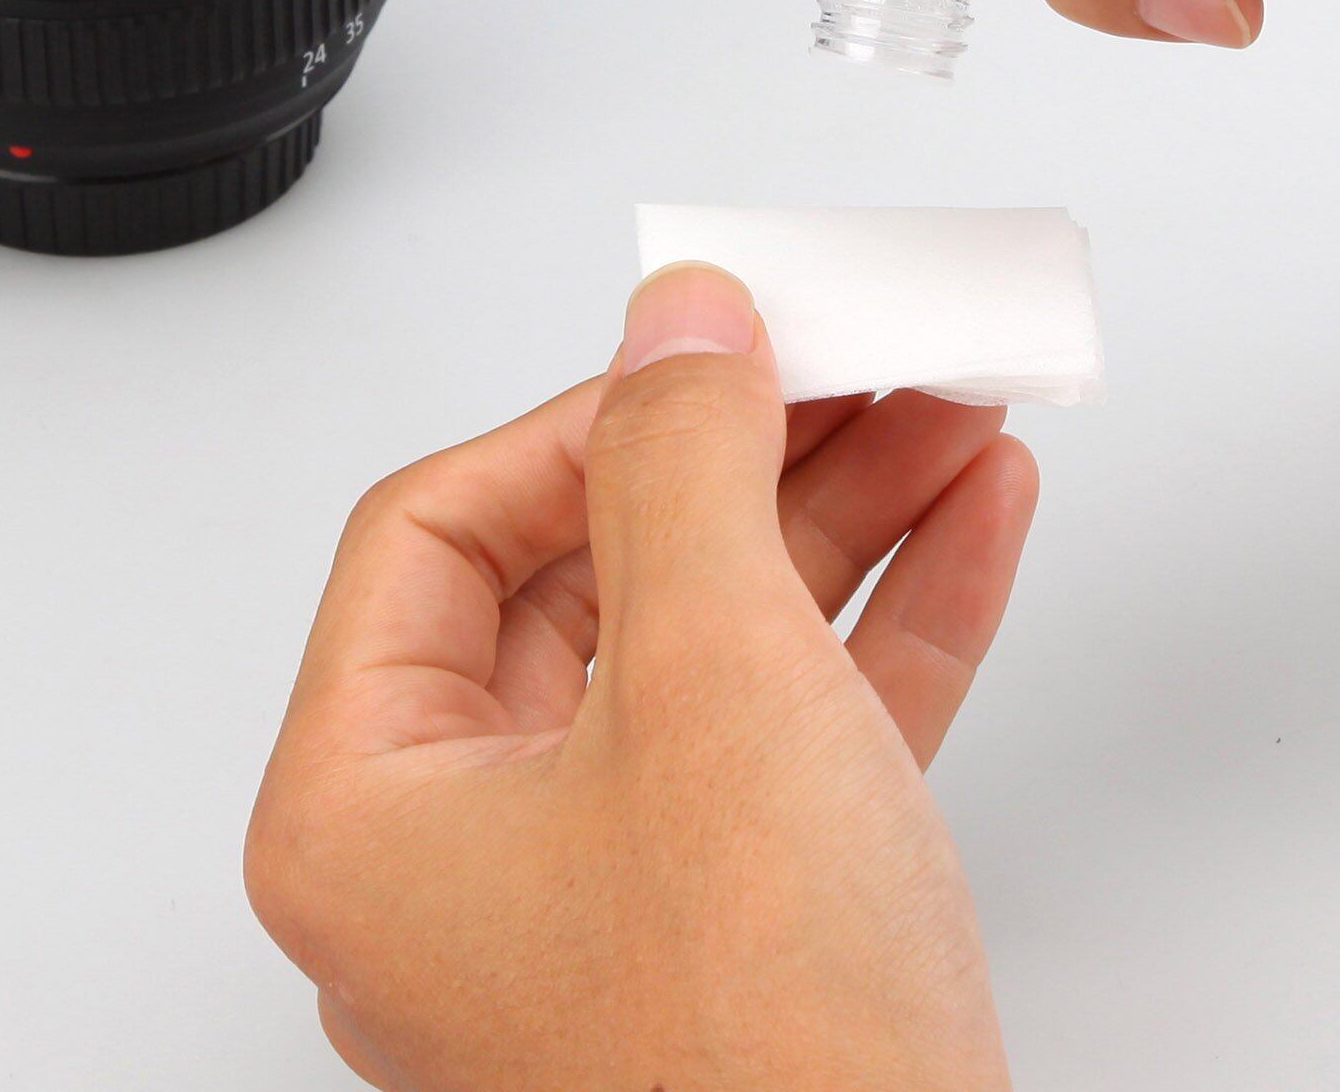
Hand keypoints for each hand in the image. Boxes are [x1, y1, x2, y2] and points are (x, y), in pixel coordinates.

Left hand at [246, 263, 1036, 1089]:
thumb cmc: (765, 1064)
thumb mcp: (712, 684)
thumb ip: (682, 466)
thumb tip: (677, 322)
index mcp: (372, 810)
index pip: (444, 532)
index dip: (583, 419)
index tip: (707, 354)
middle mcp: (469, 857)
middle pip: (597, 575)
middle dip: (747, 455)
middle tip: (845, 360)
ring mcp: (611, 894)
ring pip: (713, 642)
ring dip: (838, 518)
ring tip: (944, 414)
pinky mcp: (741, 923)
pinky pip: (796, 725)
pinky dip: (881, 619)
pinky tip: (967, 522)